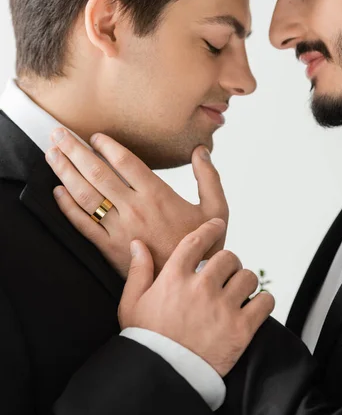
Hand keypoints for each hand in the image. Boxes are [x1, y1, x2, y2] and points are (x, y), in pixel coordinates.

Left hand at [46, 129, 228, 277]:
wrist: (191, 281)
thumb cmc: (204, 246)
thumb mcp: (216, 210)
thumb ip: (209, 178)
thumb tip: (201, 151)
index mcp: (158, 195)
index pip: (125, 161)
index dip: (106, 145)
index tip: (94, 136)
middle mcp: (134, 208)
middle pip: (97, 172)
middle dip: (74, 150)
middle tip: (58, 133)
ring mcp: (119, 228)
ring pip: (85, 195)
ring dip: (65, 171)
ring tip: (52, 154)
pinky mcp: (109, 248)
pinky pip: (83, 224)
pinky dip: (67, 206)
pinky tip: (57, 192)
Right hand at [118, 218, 274, 376]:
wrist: (163, 377)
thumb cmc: (146, 341)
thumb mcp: (132, 304)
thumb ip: (139, 271)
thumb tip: (138, 244)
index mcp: (174, 278)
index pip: (198, 240)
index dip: (211, 228)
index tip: (217, 225)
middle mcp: (200, 287)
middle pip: (228, 257)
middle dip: (228, 263)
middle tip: (226, 275)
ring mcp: (222, 308)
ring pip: (248, 277)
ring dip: (245, 282)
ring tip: (238, 292)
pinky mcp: (241, 329)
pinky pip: (265, 302)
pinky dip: (263, 302)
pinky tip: (254, 307)